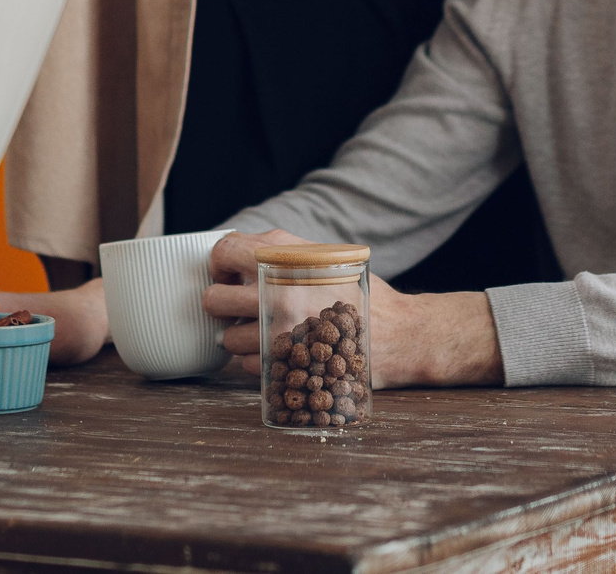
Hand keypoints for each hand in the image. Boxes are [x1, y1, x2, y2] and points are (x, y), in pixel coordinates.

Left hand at [200, 231, 503, 389]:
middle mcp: (278, 288)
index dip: (219, 267)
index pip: (222, 251)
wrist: (401, 333)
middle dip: (223, 308)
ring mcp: (281, 327)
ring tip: (267, 335)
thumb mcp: (324, 257)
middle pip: (215, 299)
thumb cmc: (361, 295)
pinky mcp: (288, 361)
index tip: (228, 278)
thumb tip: (237, 257)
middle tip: (242, 311)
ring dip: (240, 340)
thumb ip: (282, 254)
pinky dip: (257, 362)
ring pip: (228, 337)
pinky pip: (246, 364)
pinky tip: (282, 353)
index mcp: (284, 255)